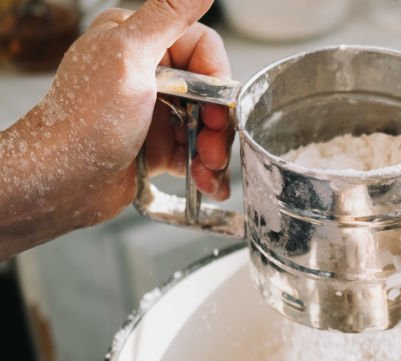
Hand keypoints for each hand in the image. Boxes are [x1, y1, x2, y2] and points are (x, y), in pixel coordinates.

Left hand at [0, 0, 230, 258]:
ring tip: (207, 172)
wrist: (63, 182)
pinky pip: (196, 154)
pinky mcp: (158, 145)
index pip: (204, 47)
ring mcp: (154, 111)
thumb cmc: (85, 121)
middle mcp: (148, 72)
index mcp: (139, 40)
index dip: (217, 80)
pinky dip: (206, 171)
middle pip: (211, 91)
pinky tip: (205, 183)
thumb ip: (167, 16)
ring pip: (208, 125)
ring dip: (215, 153)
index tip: (215, 107)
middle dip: (218, 124)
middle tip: (212, 148)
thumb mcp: (129, 57)